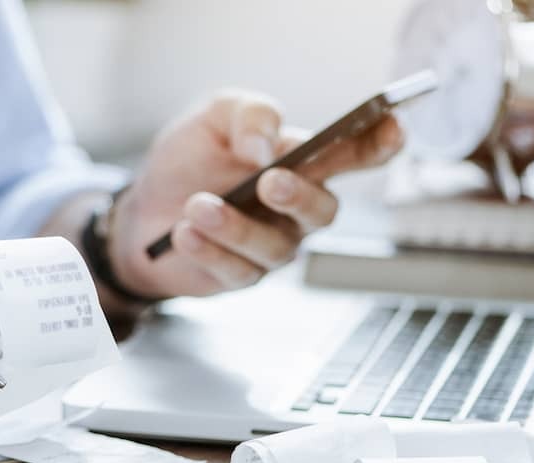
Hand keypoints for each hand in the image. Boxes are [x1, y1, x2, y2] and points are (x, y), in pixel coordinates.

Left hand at [110, 90, 402, 297]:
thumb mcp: (213, 117)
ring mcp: (272, 246)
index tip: (392, 126)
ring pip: (276, 247)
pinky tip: (184, 232)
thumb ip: (249, 115)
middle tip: (269, 182)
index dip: (380, 143)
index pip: (353, 153)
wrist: (140, 208)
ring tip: (197, 205)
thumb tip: (265, 147)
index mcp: (302, 162)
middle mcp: (296, 209)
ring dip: (235, 226)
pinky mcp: (240, 276)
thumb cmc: (189, 160)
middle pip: (324, 210)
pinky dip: (209, 250)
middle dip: (300, 196)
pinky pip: (237, 271)